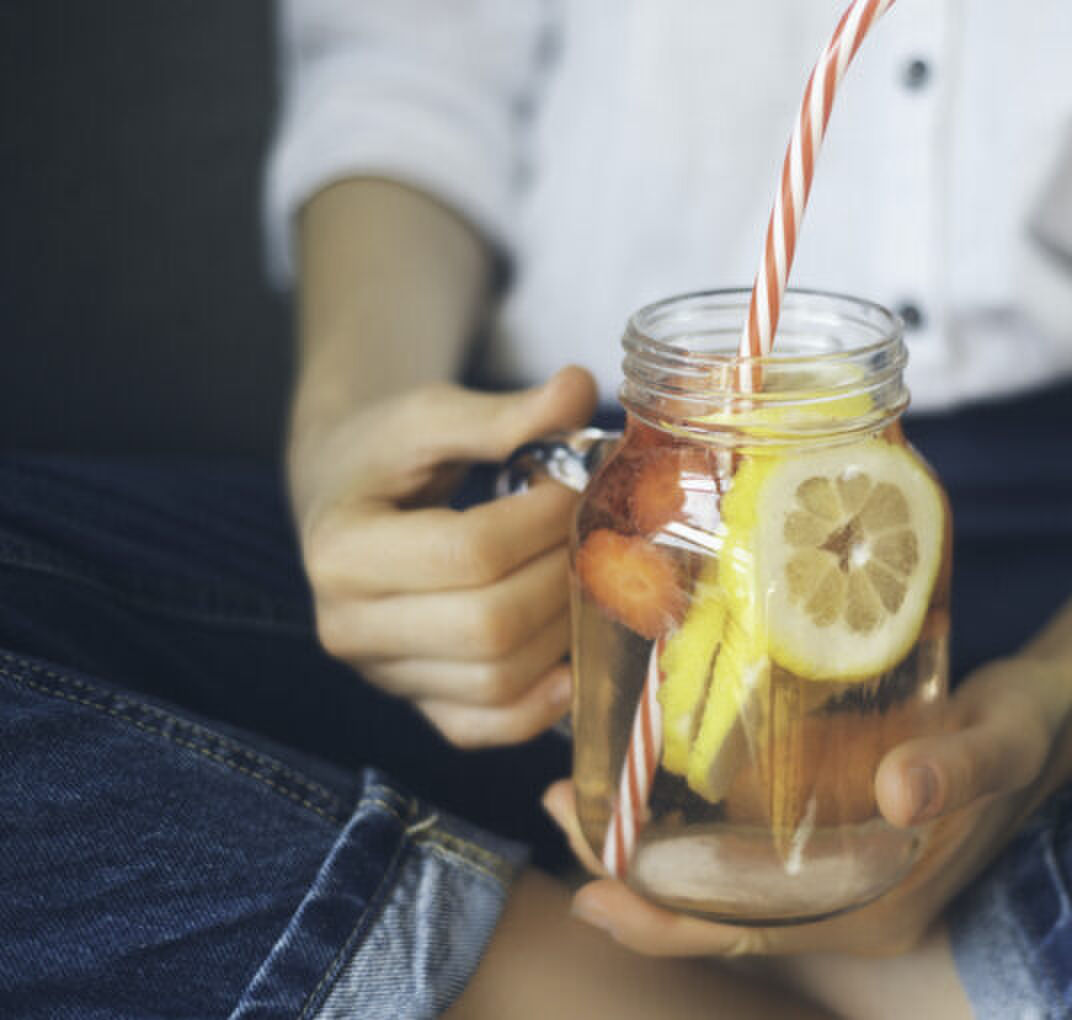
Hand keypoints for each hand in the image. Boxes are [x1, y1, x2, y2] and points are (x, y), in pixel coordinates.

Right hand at [289, 366, 597, 747]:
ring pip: (499, 681)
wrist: (346, 500)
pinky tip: (575, 657)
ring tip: (587, 574)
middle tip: (595, 532)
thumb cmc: (387, 454)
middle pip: (490, 625)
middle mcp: (349, 627)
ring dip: (567, 630)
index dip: (543, 520)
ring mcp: (385, 676)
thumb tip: (580, 390)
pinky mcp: (420, 705)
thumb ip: (503, 412)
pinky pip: (489, 728)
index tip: (577, 483)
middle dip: (563, 576)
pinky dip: (543, 705)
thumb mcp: (431, 416)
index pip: (469, 552)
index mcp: (340, 550)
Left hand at [543, 654, 1071, 955]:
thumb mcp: (999, 743)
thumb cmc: (1023, 730)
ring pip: (716, 881)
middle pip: (712, 914)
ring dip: (645, 846)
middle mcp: (843, 905)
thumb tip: (903, 794)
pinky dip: (685, 820)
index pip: (745, 937)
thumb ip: (957, 767)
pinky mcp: (827, 834)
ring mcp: (832, 873)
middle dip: (628, 876)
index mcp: (873, 910)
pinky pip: (740, 845)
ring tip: (578, 788)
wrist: (1048, 714)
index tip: (592, 890)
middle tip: (562, 806)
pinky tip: (650, 769)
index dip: (662, 926)